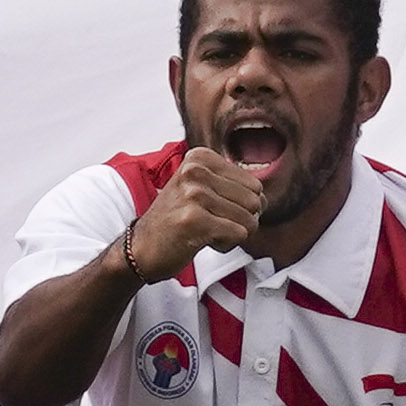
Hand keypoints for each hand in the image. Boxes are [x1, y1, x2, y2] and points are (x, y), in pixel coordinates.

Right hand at [123, 148, 265, 280]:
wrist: (141, 247)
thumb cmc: (177, 219)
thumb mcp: (200, 188)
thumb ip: (233, 185)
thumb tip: (264, 199)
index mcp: (200, 157)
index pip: (254, 185)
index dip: (240, 206)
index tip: (212, 210)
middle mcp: (195, 171)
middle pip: (255, 202)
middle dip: (240, 220)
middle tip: (210, 223)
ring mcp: (194, 194)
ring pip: (249, 220)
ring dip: (232, 234)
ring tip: (204, 231)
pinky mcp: (194, 220)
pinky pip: (238, 234)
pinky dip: (226, 244)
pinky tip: (202, 241)